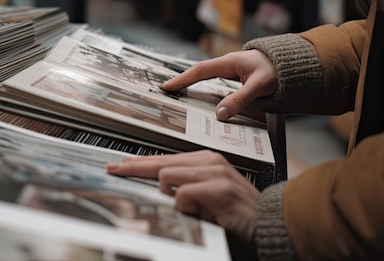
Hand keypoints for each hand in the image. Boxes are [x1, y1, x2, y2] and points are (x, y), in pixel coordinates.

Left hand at [106, 150, 259, 242]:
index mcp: (205, 160)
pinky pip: (183, 195)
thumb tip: (157, 186)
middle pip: (160, 162)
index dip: (138, 164)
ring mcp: (215, 173)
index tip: (119, 166)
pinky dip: (186, 207)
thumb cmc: (236, 212)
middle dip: (135, 168)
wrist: (269, 224)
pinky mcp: (219, 188)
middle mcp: (210, 161)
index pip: (164, 159)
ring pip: (168, 175)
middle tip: (115, 170)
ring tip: (194, 210)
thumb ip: (184, 187)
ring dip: (173, 197)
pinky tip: (202, 213)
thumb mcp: (206, 195)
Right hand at [162, 50, 276, 120]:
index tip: (167, 86)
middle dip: (183, 82)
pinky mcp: (238, 78)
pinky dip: (207, 90)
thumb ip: (239, 100)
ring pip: (208, 78)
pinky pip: (217, 83)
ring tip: (179, 95)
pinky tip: (204, 98)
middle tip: (167, 91)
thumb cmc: (278, 71)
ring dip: (194, 85)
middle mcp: (228, 65)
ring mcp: (232, 71)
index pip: (199, 71)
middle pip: (199, 73)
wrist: (293, 65)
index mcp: (229, 62)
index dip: (182, 79)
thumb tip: (219, 114)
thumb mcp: (258, 86)